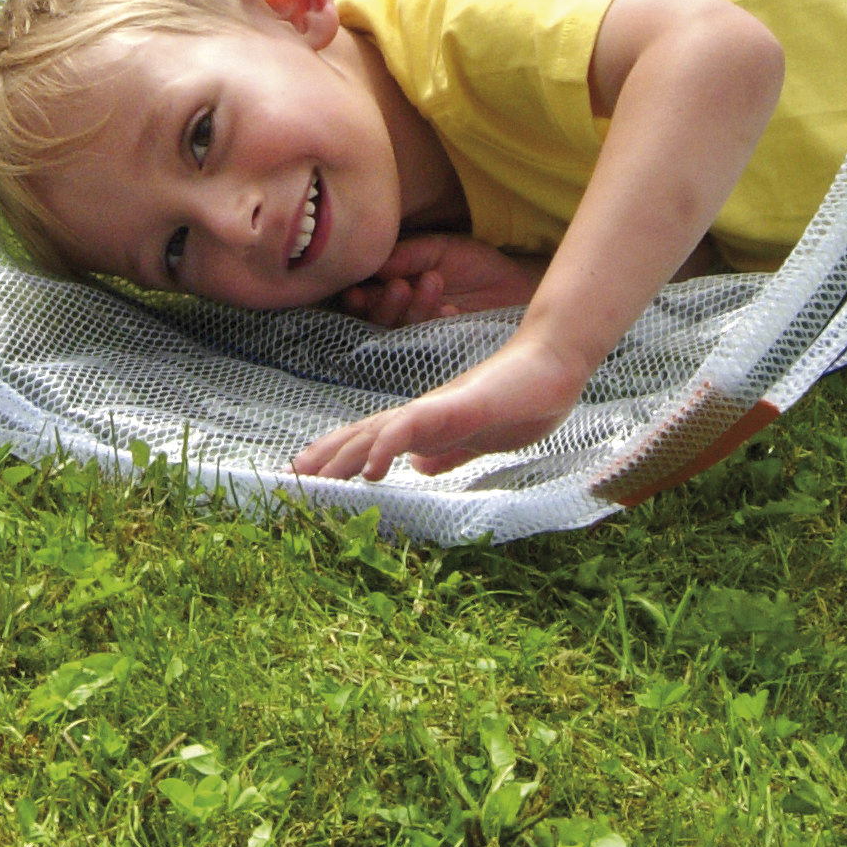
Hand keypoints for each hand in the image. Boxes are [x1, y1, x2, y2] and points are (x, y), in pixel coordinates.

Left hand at [290, 335, 589, 481]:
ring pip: (379, 430)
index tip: (307, 475)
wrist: (553, 367)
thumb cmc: (520, 399)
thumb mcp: (477, 437)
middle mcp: (423, 412)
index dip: (338, 455)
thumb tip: (423, 466)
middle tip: (292, 479)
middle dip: (328, 456)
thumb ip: (450, 448)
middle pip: (364, 433)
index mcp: (427, 422)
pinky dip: (389, 446)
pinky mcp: (457, 405)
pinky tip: (374, 470)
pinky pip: (415, 427)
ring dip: (346, 454)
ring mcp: (437, 407)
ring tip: (317, 478)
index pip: (372, 438)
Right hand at [335, 233, 545, 328]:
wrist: (517, 286)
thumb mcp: (441, 249)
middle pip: (376, 320)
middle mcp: (401, 314)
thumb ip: (409, 255)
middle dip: (384, 304)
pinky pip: (432, 343)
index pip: (362, 299)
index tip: (358, 291)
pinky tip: (451, 308)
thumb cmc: (475, 264)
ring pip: (402, 331)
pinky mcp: (445, 349)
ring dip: (413, 309)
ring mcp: (422, 334)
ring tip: (433, 282)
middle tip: (400, 286)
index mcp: (390, 288)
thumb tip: (376, 264)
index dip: (356, 298)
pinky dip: (438, 323)